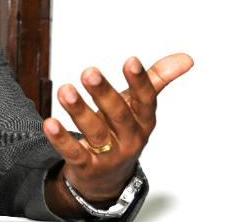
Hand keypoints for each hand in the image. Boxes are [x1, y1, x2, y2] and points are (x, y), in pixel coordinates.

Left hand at [42, 53, 193, 205]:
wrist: (107, 179)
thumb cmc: (121, 131)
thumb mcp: (138, 107)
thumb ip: (156, 80)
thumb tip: (186, 58)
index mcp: (143, 121)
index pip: (145, 100)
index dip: (139, 81)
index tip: (131, 60)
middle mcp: (129, 138)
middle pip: (118, 115)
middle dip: (104, 94)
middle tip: (89, 73)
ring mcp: (109, 155)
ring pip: (95, 132)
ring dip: (79, 111)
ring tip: (64, 90)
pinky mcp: (87, 168)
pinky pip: (74, 153)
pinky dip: (61, 139)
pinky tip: (50, 123)